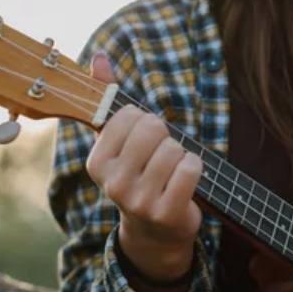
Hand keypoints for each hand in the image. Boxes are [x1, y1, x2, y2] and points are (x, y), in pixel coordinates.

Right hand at [86, 53, 202, 281]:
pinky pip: (191, 167)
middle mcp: (113, 184)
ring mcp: (139, 201)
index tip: (142, 145)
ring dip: (181, 155)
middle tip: (161, 158)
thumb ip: (110, 101)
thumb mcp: (120, 143)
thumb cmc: (140, 177)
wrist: (156, 231)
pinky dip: (195, 167)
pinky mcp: (166, 212)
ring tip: (173, 172)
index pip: (129, 116)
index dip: (144, 124)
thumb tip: (98, 59)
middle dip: (165, 137)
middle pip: (153, 129)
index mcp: (97, 163)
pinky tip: (186, 180)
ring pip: (173, 149)